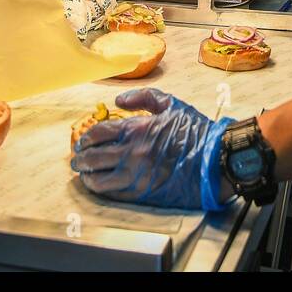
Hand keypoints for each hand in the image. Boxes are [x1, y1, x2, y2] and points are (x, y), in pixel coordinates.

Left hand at [70, 88, 234, 210]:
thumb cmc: (195, 131)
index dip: (86, 137)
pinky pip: (113, 194)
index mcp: (137, 129)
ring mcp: (136, 176)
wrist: (215, 160)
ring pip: (99, 179)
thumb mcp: (171, 104)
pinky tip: (98, 187)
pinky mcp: (143, 193)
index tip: (83, 140)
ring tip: (82, 174)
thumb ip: (143, 97)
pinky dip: (101, 190)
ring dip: (86, 176)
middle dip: (80, 158)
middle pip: (93, 157)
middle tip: (76, 159)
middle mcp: (132, 153)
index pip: (99, 133)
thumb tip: (118, 100)